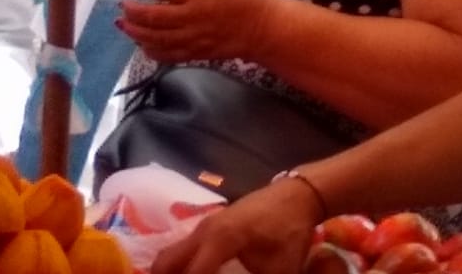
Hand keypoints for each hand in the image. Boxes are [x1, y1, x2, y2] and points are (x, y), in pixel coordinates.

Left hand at [120, 0, 276, 62]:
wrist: (265, 27)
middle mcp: (192, 16)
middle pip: (153, 16)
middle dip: (132, 11)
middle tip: (122, 5)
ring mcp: (193, 38)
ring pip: (156, 38)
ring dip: (135, 32)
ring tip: (123, 25)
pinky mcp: (197, 53)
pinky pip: (168, 55)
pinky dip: (151, 51)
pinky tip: (142, 45)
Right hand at [151, 179, 320, 273]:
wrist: (296, 196)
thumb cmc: (289, 231)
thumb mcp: (280, 269)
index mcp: (220, 239)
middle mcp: (203, 230)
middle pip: (166, 261)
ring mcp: (203, 225)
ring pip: (171, 254)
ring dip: (169, 273)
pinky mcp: (207, 226)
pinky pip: (182, 249)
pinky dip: (178, 266)